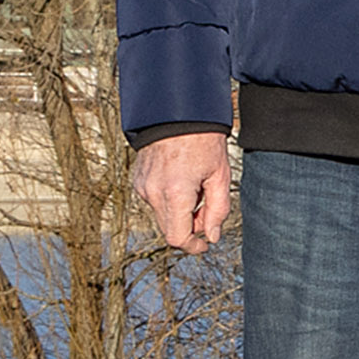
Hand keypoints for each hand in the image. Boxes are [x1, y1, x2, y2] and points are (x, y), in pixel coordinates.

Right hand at [134, 129, 232, 252]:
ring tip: (195, 186)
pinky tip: (180, 179)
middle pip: (169, 228)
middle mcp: (153, 192)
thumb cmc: (203, 140)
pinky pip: (154, 200)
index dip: (192, 246)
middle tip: (206, 205)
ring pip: (162, 215)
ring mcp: (142, 186)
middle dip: (190, 226)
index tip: (204, 244)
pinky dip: (169, 199)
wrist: (178, 112)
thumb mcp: (220, 176)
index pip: (177, 237)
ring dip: (179, 211)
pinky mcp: (138, 180)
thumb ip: (218, 210)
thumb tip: (211, 236)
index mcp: (175, 193)